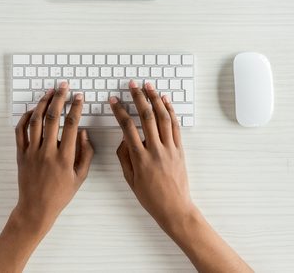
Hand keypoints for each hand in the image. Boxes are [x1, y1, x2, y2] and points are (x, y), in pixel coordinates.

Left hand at [0, 82, 93, 272]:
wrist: (36, 208)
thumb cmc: (60, 194)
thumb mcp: (81, 176)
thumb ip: (86, 153)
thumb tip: (83, 132)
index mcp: (64, 158)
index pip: (71, 125)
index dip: (76, 108)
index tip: (79, 97)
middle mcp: (47, 152)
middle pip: (52, 118)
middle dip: (59, 99)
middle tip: (63, 87)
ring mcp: (32, 152)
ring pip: (35, 121)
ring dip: (42, 104)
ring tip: (49, 92)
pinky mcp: (21, 154)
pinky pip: (20, 131)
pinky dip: (25, 118)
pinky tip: (32, 110)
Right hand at [110, 80, 192, 232]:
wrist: (174, 208)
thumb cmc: (150, 196)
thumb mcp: (130, 179)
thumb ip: (125, 156)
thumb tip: (124, 138)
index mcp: (140, 158)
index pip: (128, 128)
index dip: (120, 111)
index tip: (114, 100)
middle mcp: (155, 150)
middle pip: (147, 117)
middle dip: (139, 98)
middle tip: (133, 85)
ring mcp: (170, 149)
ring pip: (163, 118)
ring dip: (155, 99)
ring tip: (149, 86)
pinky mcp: (180, 150)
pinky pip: (175, 126)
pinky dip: (171, 111)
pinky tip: (166, 101)